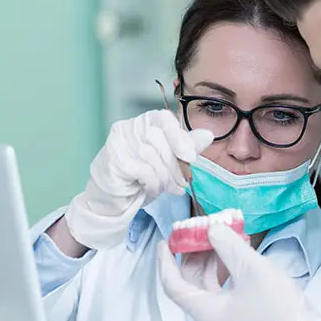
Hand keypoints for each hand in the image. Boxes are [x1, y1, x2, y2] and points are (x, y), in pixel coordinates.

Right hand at [66, 110, 212, 249]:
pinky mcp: (115, 161)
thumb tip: (208, 135)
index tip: (191, 157)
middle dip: (175, 165)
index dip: (180, 137)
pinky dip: (153, 184)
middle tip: (181, 184)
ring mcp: (118, 143)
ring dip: (165, 178)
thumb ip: (185, 147)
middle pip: (161, 140)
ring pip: (153, 157)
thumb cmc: (139, 179)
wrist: (112, 202)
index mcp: (142, 123)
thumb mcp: (167, 162)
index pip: (164, 119)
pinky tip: (151, 190)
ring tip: (166, 189)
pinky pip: (145, 171)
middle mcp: (127, 128)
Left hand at [157, 225, 320, 320]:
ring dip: (210, 261)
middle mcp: (210, 319)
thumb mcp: (251, 269)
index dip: (165, 261)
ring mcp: (226, 320)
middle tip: (199, 232)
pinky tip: (236, 253)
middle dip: (192, 256)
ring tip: (221, 237)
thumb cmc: (277, 307)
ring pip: (207, 286)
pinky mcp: (240, 318)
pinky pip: (222, 290)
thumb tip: (211, 229)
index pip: (173, 285)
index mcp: (205, 312)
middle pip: (189, 283)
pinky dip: (224, 270)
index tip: (166, 240)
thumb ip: (227, 245)